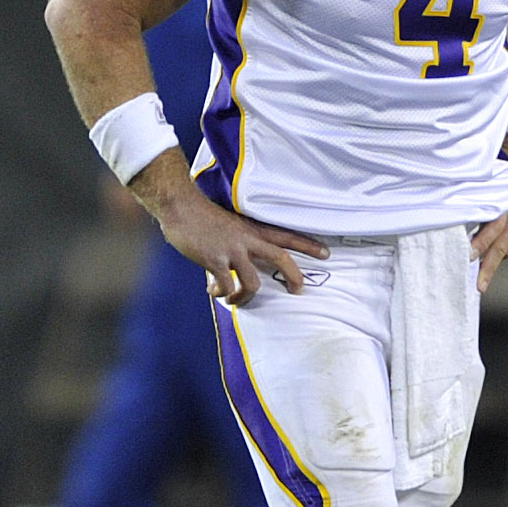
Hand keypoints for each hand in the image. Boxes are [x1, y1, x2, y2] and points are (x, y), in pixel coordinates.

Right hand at [135, 159, 327, 303]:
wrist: (180, 206)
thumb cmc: (201, 216)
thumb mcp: (229, 226)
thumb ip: (238, 244)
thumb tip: (236, 268)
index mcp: (252, 230)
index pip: (287, 236)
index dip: (308, 245)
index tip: (327, 253)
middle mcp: (247, 239)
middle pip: (281, 258)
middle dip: (294, 276)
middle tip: (299, 290)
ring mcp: (232, 250)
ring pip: (253, 282)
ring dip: (245, 297)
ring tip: (235, 300)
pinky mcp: (215, 260)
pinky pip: (225, 285)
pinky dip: (222, 293)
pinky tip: (214, 292)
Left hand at [472, 134, 507, 293]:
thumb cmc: (503, 166)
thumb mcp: (489, 176)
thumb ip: (475, 193)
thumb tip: (451, 209)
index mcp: (507, 204)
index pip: (493, 229)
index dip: (481, 243)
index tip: (469, 256)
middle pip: (501, 246)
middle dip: (489, 267)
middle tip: (478, 285)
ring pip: (506, 249)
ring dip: (493, 265)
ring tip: (481, 283)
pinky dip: (499, 254)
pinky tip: (487, 264)